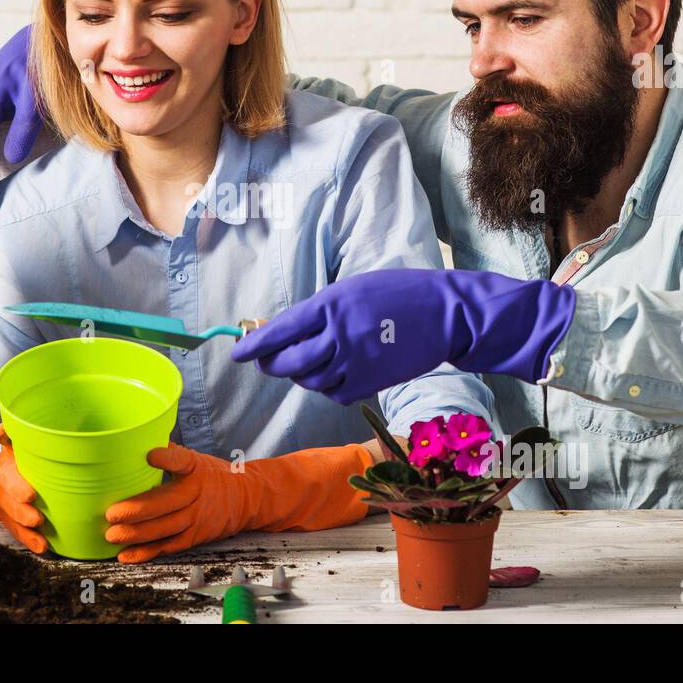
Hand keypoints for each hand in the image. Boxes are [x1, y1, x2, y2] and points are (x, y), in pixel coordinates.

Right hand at [0, 424, 48, 553]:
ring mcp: (4, 500)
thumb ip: (12, 432)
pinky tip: (41, 547)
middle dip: (20, 513)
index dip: (16, 487)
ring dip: (24, 533)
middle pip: (6, 501)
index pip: (6, 476)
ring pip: (9, 519)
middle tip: (38, 520)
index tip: (31, 495)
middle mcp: (1, 483)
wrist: (30, 454)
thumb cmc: (30, 445)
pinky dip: (26, 539)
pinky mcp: (10, 513)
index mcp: (5, 464)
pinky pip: (14, 528)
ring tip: (41, 543)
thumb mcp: (23, 436)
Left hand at [104, 442, 370, 563]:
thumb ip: (170, 454)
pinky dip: (146, 552)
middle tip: (111, 513)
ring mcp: (196, 518)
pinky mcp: (193, 537)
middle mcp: (196, 493)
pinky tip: (126, 554)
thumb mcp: (196, 459)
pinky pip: (168, 546)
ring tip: (112, 535)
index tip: (150, 455)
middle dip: (137, 510)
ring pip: (164, 529)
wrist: (248, 500)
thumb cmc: (215, 476)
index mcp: (196, 468)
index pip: (182, 461)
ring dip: (136, 534)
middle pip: (166, 503)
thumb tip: (139, 440)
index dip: (166, 458)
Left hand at [231, 268, 575, 402]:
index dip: (255, 344)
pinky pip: (334, 392)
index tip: (238, 352)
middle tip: (266, 360)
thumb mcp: (352, 289)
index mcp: (330, 305)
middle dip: (271, 363)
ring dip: (301, 374)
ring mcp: (354, 363)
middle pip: (289, 362)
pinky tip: (335, 371)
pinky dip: (328, 386)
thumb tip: (285, 331)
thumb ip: (320, 311)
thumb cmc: (396, 294)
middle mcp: (338, 336)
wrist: (444, 314)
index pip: (280, 331)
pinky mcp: (370, 383)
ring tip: (307, 360)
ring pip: (310, 380)